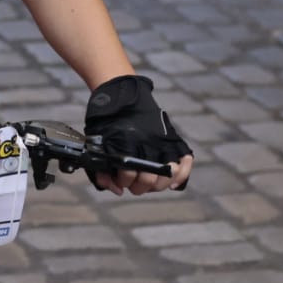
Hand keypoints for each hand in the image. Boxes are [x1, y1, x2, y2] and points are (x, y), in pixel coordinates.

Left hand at [84, 75, 192, 194]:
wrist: (121, 92)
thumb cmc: (106, 120)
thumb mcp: (96, 142)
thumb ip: (101, 170)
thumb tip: (118, 191)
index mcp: (124, 141)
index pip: (128, 174)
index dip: (122, 181)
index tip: (118, 179)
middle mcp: (146, 141)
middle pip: (149, 178)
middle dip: (139, 187)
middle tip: (133, 184)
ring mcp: (161, 139)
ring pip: (169, 173)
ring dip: (158, 184)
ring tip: (150, 184)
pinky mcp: (171, 136)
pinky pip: (186, 159)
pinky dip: (182, 174)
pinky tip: (173, 184)